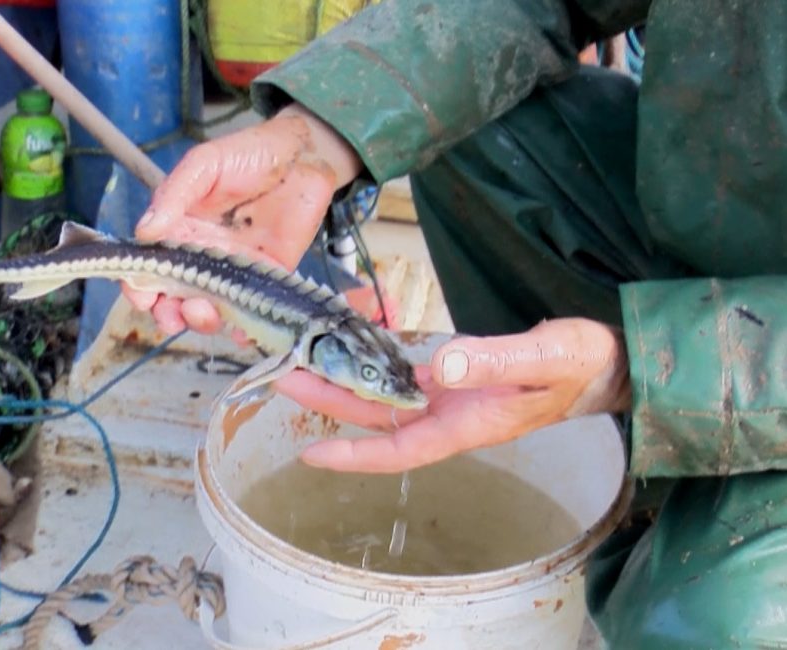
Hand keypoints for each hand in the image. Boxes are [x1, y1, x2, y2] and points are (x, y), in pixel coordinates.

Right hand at [122, 103, 363, 338]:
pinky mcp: (266, 279)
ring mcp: (233, 271)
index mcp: (179, 230)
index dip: (139, 286)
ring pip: (209, 310)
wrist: (303, 156)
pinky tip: (240, 332)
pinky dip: (243, 330)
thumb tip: (145, 231)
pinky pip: (251, 312)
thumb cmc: (248, 154)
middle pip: (174, 297)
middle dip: (167, 313)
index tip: (141, 296)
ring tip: (203, 312)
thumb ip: (175, 194)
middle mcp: (202, 256)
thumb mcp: (205, 164)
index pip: (150, 266)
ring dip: (200, 321)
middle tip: (171, 316)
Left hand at [274, 318, 631, 472]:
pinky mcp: (457, 377)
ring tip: (304, 361)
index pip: (401, 449)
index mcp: (469, 424)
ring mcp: (453, 397)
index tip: (312, 455)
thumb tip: (442, 367)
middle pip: (379, 420)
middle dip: (331, 404)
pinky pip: (406, 375)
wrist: (606, 361)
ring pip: (387, 396)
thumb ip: (493, 361)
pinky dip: (377, 363)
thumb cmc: (582, 365)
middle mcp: (452, 416)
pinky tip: (353, 348)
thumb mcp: (543, 358)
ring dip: (346, 381)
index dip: (356, 455)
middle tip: (286, 379)